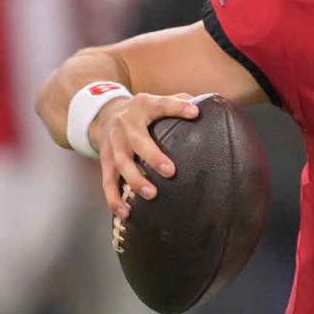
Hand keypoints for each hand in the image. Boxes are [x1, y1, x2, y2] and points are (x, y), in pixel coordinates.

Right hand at [90, 92, 198, 218]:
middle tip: (170, 171)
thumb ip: (180, 102)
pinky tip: (125, 213)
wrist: (104, 116)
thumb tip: (208, 108)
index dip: (177, 107)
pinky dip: (114, 199)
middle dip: (153, 157)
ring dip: (135, 180)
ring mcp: (113, 145)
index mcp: (143, 106)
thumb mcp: (156, 101)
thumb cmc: (141, 112)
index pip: (161, 104)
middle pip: (137, 142)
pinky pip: (107, 182)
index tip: (194, 113)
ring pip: (121, 164)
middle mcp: (126, 125)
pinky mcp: (105, 162)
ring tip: (151, 194)